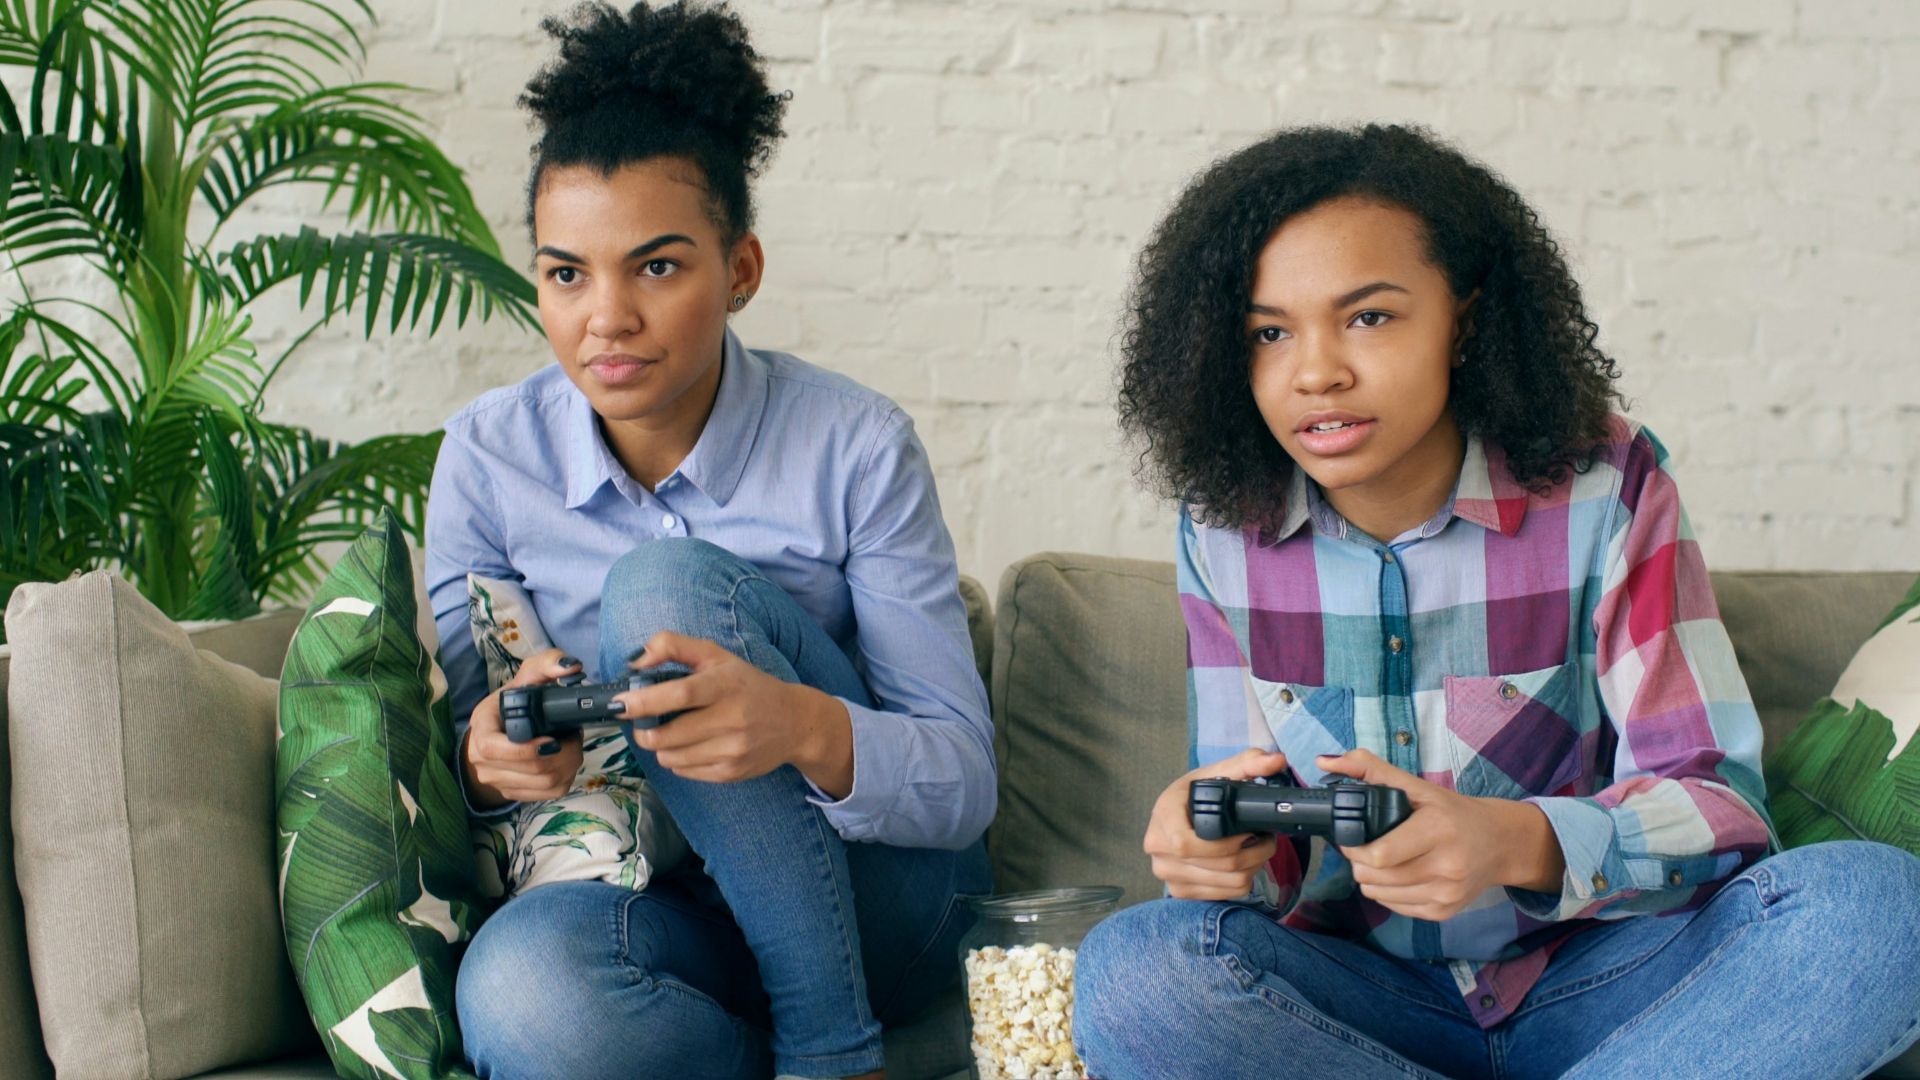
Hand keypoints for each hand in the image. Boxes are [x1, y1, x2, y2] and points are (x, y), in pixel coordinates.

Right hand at [462, 649, 585, 809]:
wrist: (497, 732)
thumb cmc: (511, 703)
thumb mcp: (526, 677)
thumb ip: (548, 664)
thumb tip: (571, 668)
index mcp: (481, 730)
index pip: (494, 749)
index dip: (526, 750)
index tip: (553, 739)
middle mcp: (483, 761)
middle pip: (533, 769)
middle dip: (565, 752)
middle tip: (574, 735)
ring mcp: (498, 781)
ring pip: (546, 783)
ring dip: (570, 764)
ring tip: (572, 745)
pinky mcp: (514, 794)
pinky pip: (550, 793)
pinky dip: (567, 777)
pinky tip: (566, 760)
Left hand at [615, 631, 853, 790]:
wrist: (795, 723)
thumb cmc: (748, 685)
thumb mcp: (716, 656)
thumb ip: (673, 646)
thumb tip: (635, 662)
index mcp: (725, 685)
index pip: (680, 695)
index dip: (644, 701)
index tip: (621, 704)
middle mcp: (732, 720)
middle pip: (667, 735)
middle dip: (644, 730)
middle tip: (643, 721)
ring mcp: (732, 750)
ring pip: (671, 757)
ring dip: (661, 746)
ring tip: (673, 732)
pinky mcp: (731, 773)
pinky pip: (684, 771)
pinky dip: (678, 759)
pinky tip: (693, 745)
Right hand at [1143, 748, 1291, 900]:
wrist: (1175, 816)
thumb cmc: (1194, 795)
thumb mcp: (1216, 773)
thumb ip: (1248, 763)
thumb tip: (1276, 760)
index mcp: (1163, 816)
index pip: (1185, 844)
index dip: (1225, 844)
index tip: (1248, 831)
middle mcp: (1158, 848)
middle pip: (1217, 865)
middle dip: (1254, 853)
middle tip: (1266, 839)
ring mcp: (1167, 874)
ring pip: (1226, 882)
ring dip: (1253, 867)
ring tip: (1257, 849)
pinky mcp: (1180, 891)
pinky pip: (1224, 894)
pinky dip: (1242, 881)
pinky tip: (1242, 864)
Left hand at [1318, 749, 1565, 921]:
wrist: (1500, 844)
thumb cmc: (1454, 813)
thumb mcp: (1417, 786)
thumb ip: (1370, 769)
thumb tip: (1325, 762)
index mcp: (1438, 830)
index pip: (1380, 855)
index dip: (1355, 847)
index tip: (1352, 837)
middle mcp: (1446, 866)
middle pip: (1374, 877)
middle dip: (1359, 862)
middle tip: (1365, 847)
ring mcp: (1446, 893)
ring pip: (1379, 895)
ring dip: (1371, 878)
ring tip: (1383, 860)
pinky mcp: (1443, 912)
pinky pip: (1395, 907)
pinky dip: (1387, 892)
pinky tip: (1399, 875)